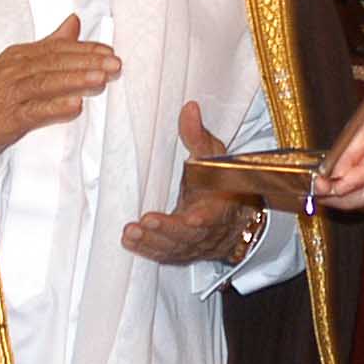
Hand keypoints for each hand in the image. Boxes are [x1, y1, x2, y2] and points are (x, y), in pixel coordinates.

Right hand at [0, 14, 118, 165]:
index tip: (110, 53)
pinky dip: (54, 108)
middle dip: (87, 63)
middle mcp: (14, 70)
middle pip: (55, 63)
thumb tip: (75, 22)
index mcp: (19, 56)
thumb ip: (48, 45)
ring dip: (75, 80)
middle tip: (115, 65)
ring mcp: (9, 94)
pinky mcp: (6, 119)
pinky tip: (75, 107)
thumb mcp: (17, 64)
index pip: (58, 48)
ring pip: (47, 83)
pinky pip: (33, 112)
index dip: (86, 50)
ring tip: (101, 79)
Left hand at [121, 102, 268, 265]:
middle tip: (143, 224)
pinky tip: (130, 242)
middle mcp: (207, 230)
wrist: (233, 214)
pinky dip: (148, 251)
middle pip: (188, 237)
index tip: (190, 216)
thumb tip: (189, 107)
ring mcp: (194, 245)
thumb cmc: (219, 179)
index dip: (200, 219)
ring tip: (130, 233)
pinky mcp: (181, 252)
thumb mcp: (213, 155)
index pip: (212, 216)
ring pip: (174, 249)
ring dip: (152, 243)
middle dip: (166, 232)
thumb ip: (198, 136)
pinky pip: (165, 255)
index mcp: (219, 206)